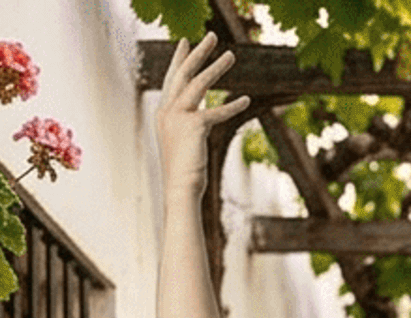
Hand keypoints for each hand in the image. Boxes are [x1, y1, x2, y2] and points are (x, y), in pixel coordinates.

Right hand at [155, 35, 252, 200]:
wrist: (180, 190)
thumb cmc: (184, 174)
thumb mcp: (184, 143)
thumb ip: (191, 125)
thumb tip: (202, 117)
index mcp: (163, 113)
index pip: (172, 80)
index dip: (180, 59)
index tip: (186, 42)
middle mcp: (167, 111)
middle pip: (183, 73)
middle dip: (198, 52)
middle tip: (211, 35)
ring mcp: (178, 116)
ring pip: (199, 83)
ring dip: (216, 67)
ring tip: (232, 55)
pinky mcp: (193, 126)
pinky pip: (216, 112)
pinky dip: (233, 106)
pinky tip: (246, 100)